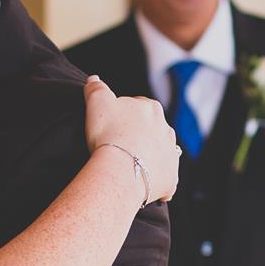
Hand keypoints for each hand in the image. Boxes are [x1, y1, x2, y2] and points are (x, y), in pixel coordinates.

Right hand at [84, 76, 179, 202]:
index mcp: (152, 109)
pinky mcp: (171, 179)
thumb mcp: (96, 102)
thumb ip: (96, 88)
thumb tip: (94, 79)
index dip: (124, 115)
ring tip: (130, 165)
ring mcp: (171, 156)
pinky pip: (165, 180)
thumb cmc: (108, 134)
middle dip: (139, 136)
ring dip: (149, 157)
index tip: (112, 125)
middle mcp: (167, 130)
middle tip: (119, 146)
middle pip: (152, 130)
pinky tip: (143, 186)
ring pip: (160, 154)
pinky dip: (156, 182)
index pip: (138, 107)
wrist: (119, 171)